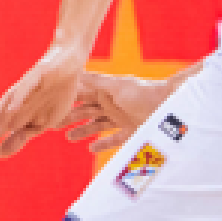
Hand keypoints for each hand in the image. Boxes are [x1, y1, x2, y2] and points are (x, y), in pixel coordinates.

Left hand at [0, 43, 89, 164]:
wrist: (67, 66)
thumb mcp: (38, 125)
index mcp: (13, 116)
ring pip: (6, 105)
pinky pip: (25, 89)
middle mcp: (14, 103)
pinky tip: (12, 110)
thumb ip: (18, 138)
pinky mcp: (36, 76)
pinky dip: (19, 99)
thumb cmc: (51, 97)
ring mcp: (23, 89)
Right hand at [63, 70, 181, 153]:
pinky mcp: (131, 132)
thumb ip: (95, 81)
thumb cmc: (143, 92)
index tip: (51, 106)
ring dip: (83, 131)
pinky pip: (113, 139)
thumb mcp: (116, 85)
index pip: (83, 95)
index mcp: (107, 91)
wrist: (170, 107)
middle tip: (52, 125)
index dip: (68, 101)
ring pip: (97, 125)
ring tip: (69, 138)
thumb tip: (75, 71)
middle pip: (87, 111)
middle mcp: (112, 104)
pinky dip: (102, 144)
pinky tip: (91, 149)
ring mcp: (121, 118)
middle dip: (70, 118)